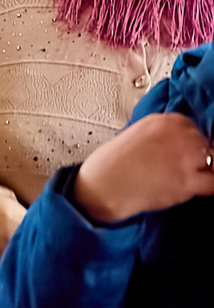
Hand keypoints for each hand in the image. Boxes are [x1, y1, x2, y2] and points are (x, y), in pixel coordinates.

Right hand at [72, 112, 213, 224]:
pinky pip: (213, 182)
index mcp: (159, 121)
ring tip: (191, 176)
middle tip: (184, 164)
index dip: (186, 139)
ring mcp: (183, 158)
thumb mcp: (132, 136)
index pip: (188, 125)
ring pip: (212, 160)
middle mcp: (174, 135)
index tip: (183, 148)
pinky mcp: (187, 181)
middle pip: (202, 142)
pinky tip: (198, 186)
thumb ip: (156, 136)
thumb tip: (171, 146)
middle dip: (196, 153)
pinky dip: (208, 184)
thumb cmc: (109, 165)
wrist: (104, 186)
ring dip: (203, 168)